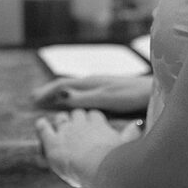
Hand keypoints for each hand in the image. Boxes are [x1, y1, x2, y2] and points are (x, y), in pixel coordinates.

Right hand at [32, 75, 152, 113]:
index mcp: (90, 82)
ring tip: (51, 102)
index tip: (32, 100)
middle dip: (50, 92)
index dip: (46, 92)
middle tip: (34, 99)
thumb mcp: (105, 99)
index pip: (61, 85)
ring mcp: (102, 85)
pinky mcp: (110, 92)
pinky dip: (73, 98)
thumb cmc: (132, 95)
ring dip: (61, 94)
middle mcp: (94, 82)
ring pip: (75, 89)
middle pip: (66, 85)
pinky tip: (78, 106)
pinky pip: (84, 94)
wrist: (155, 91)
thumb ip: (84, 98)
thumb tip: (60, 96)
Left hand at [35, 109, 142, 187]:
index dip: (92, 118)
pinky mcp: (51, 141)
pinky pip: (43, 128)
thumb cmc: (113, 160)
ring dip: (60, 120)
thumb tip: (138, 123)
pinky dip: (41, 125)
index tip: (92, 122)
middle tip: (75, 124)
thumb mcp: (125, 145)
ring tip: (59, 122)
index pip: (94, 114)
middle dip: (76, 117)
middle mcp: (80, 123)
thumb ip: (131, 133)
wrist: (95, 168)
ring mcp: (65, 130)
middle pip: (77, 113)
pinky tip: (40, 123)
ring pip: (61, 118)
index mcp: (98, 124)